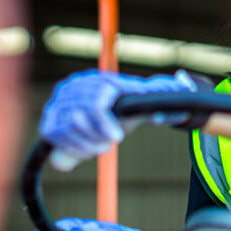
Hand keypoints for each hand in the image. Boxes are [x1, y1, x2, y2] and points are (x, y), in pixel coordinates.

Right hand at [39, 70, 196, 168]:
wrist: (99, 118)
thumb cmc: (123, 111)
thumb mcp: (140, 107)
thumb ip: (159, 99)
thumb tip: (182, 87)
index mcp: (97, 81)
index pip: (96, 102)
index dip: (105, 123)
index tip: (116, 138)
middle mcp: (73, 87)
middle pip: (80, 118)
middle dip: (96, 138)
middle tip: (107, 145)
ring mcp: (57, 103)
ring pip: (68, 130)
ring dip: (85, 145)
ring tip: (97, 147)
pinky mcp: (48, 120)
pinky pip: (56, 139)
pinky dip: (71, 149)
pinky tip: (83, 149)